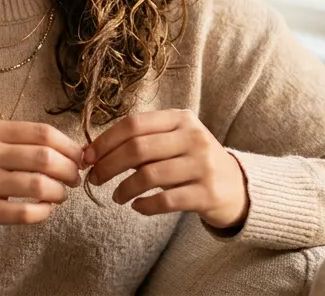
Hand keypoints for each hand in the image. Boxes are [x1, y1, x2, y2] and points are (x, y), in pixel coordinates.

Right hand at [0, 121, 84, 244]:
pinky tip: (44, 210)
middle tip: (74, 179)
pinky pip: (25, 212)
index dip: (68, 146)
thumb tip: (66, 151)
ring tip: (60, 195)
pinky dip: (43, 212)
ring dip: (59, 192)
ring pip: (39, 185)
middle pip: (44, 157)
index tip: (78, 157)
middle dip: (69, 169)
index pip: (41, 133)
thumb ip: (16, 144)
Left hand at [84, 109, 248, 229]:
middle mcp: (194, 138)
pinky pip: (166, 201)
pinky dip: (145, 205)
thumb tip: (92, 152)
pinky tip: (137, 206)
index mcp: (181, 119)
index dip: (105, 141)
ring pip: (149, 175)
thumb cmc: (193, 161)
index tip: (88, 157)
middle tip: (95, 178)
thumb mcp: (174, 141)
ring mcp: (203, 165)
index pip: (134, 124)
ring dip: (124, 189)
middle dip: (108, 165)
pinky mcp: (207, 194)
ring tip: (117, 197)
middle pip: (138, 148)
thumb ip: (141, 142)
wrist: (236, 187)